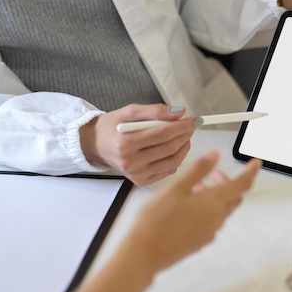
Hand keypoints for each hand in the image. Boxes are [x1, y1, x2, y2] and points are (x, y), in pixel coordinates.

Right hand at [80, 104, 196, 184]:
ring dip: (184, 147)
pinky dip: (176, 158)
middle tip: (191, 125)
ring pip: (172, 161)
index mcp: (125, 144)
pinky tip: (175, 148)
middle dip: (185, 135)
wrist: (97, 144)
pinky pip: (167, 171)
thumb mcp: (129, 111)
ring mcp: (136, 174)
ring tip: (185, 135)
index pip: (162, 134)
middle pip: (169, 148)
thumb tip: (179, 112)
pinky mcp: (141, 181)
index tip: (194, 119)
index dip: (182, 126)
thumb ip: (154, 111)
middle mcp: (130, 162)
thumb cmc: (112, 127)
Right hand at [124, 151, 260, 272]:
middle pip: (233, 198)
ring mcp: (209, 232)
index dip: (250, 172)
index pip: (242, 185)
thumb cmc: (156, 221)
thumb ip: (198, 170)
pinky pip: (210, 222)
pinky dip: (206, 209)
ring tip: (192, 188)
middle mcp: (216, 219)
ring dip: (213, 195)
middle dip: (226, 182)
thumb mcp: (176, 188)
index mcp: (213, 203)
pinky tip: (187, 206)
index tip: (255, 163)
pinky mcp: (200, 241)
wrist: (144, 253)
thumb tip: (215, 156)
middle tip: (212, 173)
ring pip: (220, 209)